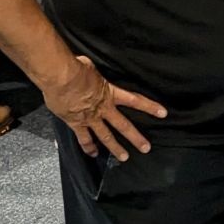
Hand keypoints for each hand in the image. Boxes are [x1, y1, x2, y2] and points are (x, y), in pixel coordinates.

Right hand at [44, 53, 166, 158]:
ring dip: (116, 148)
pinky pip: (84, 138)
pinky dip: (88, 147)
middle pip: (123, 125)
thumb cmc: (75, 67)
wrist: (60, 76)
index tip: (163, 113)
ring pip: (106, 136)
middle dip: (136, 137)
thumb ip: (93, 72)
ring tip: (125, 157)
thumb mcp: (90, 66)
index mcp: (109, 92)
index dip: (150, 107)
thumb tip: (88, 68)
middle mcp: (103, 108)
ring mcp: (90, 118)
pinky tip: (93, 154)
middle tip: (146, 148)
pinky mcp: (76, 123)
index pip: (135, 100)